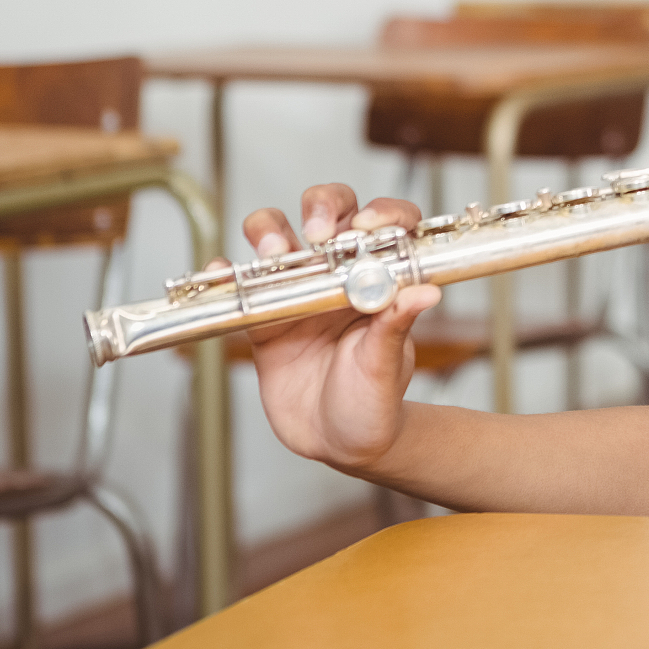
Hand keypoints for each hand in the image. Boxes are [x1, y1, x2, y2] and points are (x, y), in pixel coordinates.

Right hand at [230, 184, 437, 473]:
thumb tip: (426, 293)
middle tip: (317, 232)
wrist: (338, 442)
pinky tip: (221, 276)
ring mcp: (298, 290)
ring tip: (272, 251)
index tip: (369, 227)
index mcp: (380, 278)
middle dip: (322, 206)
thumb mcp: (387, 366)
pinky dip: (224, 273)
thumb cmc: (373, 399)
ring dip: (269, 230)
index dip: (382, 213)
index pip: (388, 225)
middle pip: (330, 211)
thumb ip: (397, 328)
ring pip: (279, 236)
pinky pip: (239, 285)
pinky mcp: (263, 315)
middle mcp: (339, 273)